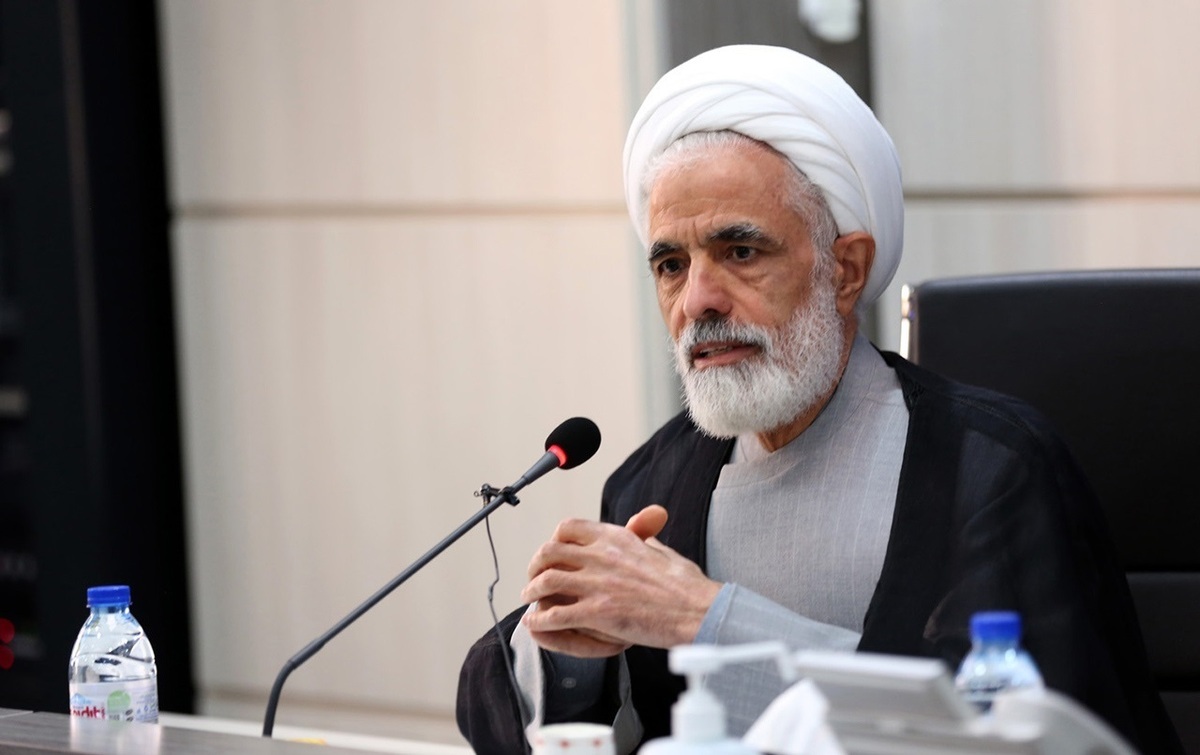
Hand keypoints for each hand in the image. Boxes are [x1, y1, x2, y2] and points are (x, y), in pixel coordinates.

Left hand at [521, 505, 720, 656]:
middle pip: (549, 552)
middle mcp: (602, 556)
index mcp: (616, 538)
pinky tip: (537, 624)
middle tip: (533, 577)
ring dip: (532, 592)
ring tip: (530, 600)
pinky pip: (556, 615)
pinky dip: (541, 621)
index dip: (553, 540)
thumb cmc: (685, 584)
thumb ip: (643, 536)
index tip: (551, 553)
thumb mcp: (660, 548)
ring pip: (546, 582)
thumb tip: (642, 525)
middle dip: (535, 565)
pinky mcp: (598, 613)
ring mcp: (598, 584)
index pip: (569, 528)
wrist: (698, 610)